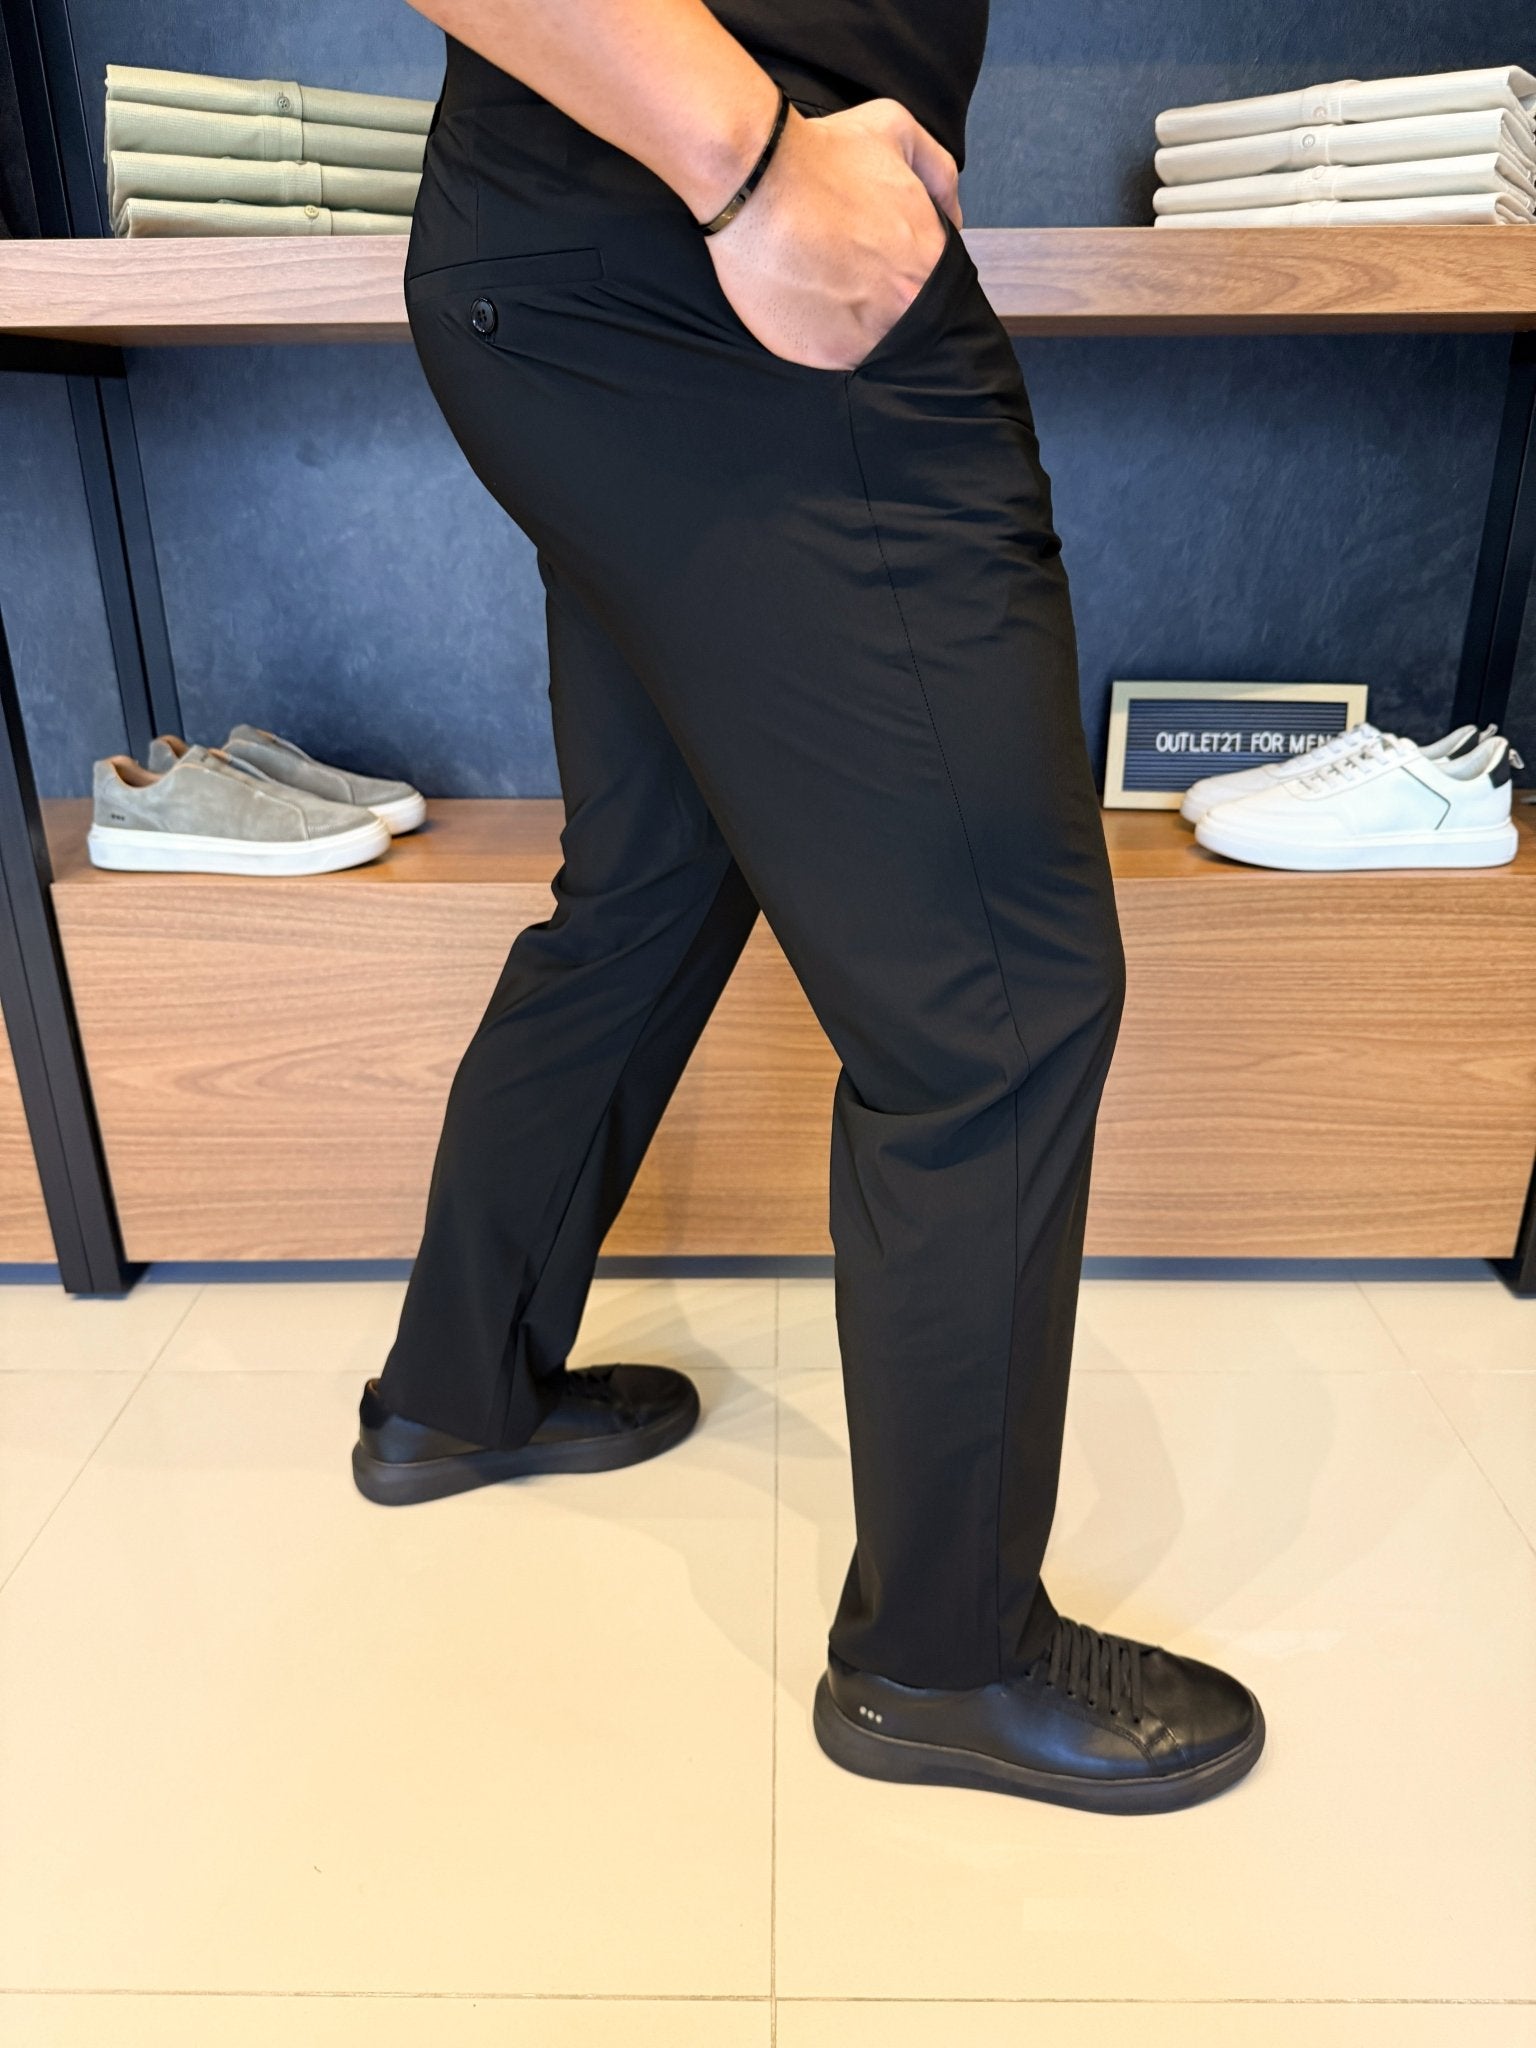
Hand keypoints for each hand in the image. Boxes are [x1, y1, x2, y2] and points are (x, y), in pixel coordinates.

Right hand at [705, 99, 960, 369]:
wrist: (754, 181)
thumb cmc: (819, 155)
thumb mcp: (895, 130)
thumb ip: (938, 171)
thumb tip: (953, 216)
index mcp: (930, 259)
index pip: (937, 287)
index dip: (908, 275)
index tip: (882, 264)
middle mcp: (906, 305)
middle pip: (909, 320)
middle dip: (886, 301)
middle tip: (850, 277)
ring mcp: (868, 336)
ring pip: (875, 345)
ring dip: (857, 325)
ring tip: (825, 289)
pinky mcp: (826, 355)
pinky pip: (835, 359)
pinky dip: (823, 337)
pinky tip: (805, 304)